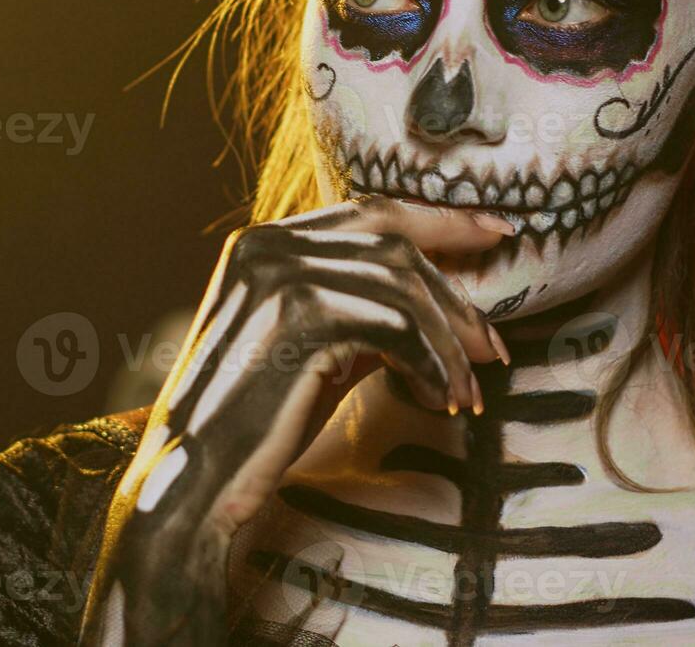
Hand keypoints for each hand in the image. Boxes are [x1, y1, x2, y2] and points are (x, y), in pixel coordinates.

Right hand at [81, 195, 515, 645]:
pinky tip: (441, 399)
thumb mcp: (317, 349)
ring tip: (466, 394)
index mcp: (264, 243)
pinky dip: (430, 364)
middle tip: (494, 350)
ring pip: (401, 287)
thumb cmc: (259, 425)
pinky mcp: (300, 314)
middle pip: (394, 246)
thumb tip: (446, 304)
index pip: (370, 213)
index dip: (440, 219)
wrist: (197, 481)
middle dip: (454, 298)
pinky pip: (396, 327)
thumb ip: (364, 311)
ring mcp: (280, 274)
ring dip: (447, 344)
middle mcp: (267, 244)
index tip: (497, 230)